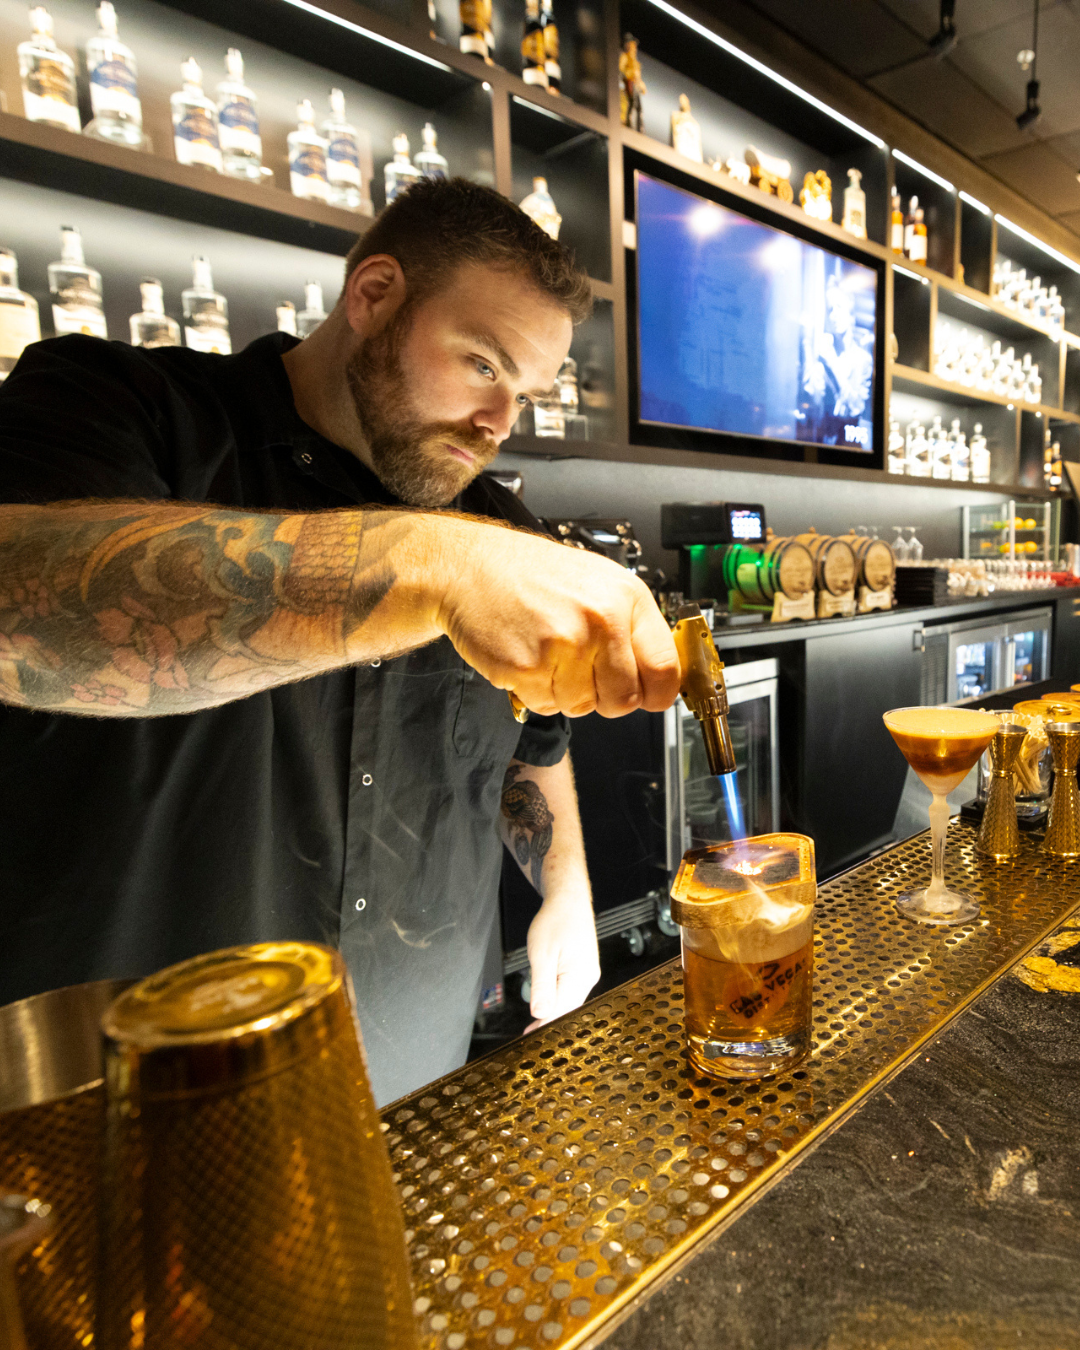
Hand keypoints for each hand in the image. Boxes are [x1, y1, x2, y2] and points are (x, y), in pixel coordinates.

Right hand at [436, 518, 679, 718]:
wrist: (474, 567)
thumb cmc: (536, 575)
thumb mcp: (601, 583)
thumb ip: (634, 627)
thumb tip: (661, 674)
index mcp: (625, 600)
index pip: (665, 670)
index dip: (657, 693)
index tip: (648, 695)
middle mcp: (598, 622)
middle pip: (624, 700)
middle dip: (606, 696)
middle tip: (585, 671)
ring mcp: (562, 647)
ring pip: (581, 707)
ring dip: (565, 692)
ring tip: (550, 655)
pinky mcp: (526, 667)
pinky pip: (545, 706)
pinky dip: (536, 691)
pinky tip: (529, 657)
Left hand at [524, 891, 600, 1031]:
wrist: (568, 899)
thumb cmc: (556, 920)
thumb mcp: (542, 953)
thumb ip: (542, 986)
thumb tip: (540, 1013)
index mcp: (580, 976)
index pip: (562, 1011)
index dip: (545, 1026)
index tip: (531, 1039)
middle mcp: (588, 978)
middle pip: (567, 1009)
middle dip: (548, 1022)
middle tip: (530, 1036)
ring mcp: (586, 974)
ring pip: (568, 1000)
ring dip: (552, 1011)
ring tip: (535, 1026)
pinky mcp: (582, 969)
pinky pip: (569, 990)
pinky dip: (556, 998)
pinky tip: (546, 1005)